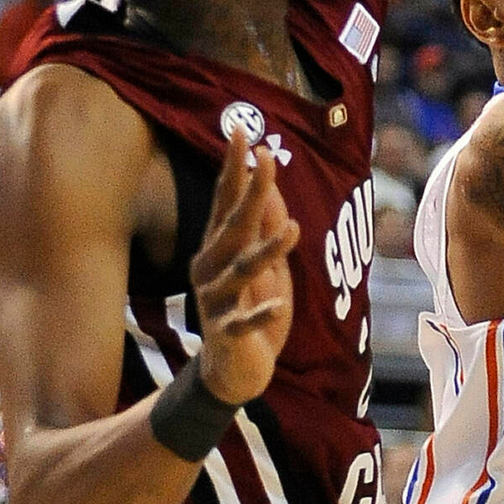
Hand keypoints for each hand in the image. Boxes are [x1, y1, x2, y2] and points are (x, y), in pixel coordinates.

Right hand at [191, 127, 300, 406]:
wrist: (233, 373)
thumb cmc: (249, 311)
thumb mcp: (264, 267)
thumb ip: (264, 230)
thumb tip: (271, 184)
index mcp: (218, 249)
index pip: (225, 201)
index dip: (233, 167)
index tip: (240, 130)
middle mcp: (211, 269)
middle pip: (233, 225)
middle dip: (250, 192)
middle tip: (267, 158)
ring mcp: (217, 302)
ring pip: (241, 270)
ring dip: (266, 250)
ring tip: (292, 228)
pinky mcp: (227, 335)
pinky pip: (244, 323)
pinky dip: (261, 314)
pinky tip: (279, 304)